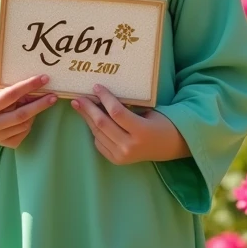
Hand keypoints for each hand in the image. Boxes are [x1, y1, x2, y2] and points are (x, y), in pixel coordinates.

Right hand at [0, 74, 56, 147]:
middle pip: (21, 114)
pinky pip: (25, 133)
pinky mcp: (6, 145)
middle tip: (53, 96)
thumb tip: (37, 90)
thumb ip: (14, 94)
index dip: (29, 86)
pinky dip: (28, 123)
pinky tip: (25, 119)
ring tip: (32, 107)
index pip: (11, 94)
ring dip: (33, 114)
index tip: (44, 79)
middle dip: (40, 104)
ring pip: (25, 124)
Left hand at [70, 82, 190, 164]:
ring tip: (79, 106)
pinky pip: (99, 143)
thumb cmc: (160, 123)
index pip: (117, 112)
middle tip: (78, 97)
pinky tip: (91, 120)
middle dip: (88, 108)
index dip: (104, 98)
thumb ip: (127, 108)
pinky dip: (94, 130)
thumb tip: (102, 98)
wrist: (168, 146)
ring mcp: (122, 156)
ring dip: (87, 118)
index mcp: (141, 132)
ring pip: (98, 133)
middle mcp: (129, 146)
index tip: (96, 87)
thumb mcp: (148, 112)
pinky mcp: (117, 160)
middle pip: (102, 124)